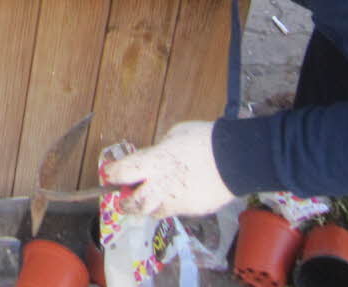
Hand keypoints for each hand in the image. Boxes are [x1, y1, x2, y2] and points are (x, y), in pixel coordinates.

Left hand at [100, 121, 233, 218]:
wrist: (236, 158)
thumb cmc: (204, 139)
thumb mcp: (173, 136)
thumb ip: (157, 151)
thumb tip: (151, 158)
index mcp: (154, 162)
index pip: (122, 173)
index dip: (112, 174)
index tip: (110, 173)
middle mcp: (162, 186)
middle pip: (134, 204)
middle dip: (125, 203)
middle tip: (123, 198)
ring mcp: (178, 201)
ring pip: (154, 212)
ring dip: (148, 206)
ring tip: (151, 195)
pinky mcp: (193, 211)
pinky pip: (175, 210)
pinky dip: (171, 204)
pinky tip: (177, 192)